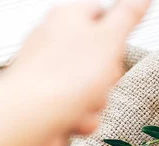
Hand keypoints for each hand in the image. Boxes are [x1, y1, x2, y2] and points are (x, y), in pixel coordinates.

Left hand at [0, 0, 150, 145]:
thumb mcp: (109, 38)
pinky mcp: (48, 104)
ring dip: (96, 103)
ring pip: (93, 90)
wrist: (30, 118)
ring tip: (83, 102)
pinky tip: (71, 118)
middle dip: (108, 77)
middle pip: (101, 59)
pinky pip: (79, 112)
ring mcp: (51, 76)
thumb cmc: (64, 77)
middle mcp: (55, 44)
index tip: (120, 45)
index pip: (101, 13)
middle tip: (102, 77)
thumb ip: (129, 14)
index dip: (117, 33)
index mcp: (67, 18)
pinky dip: (81, 119)